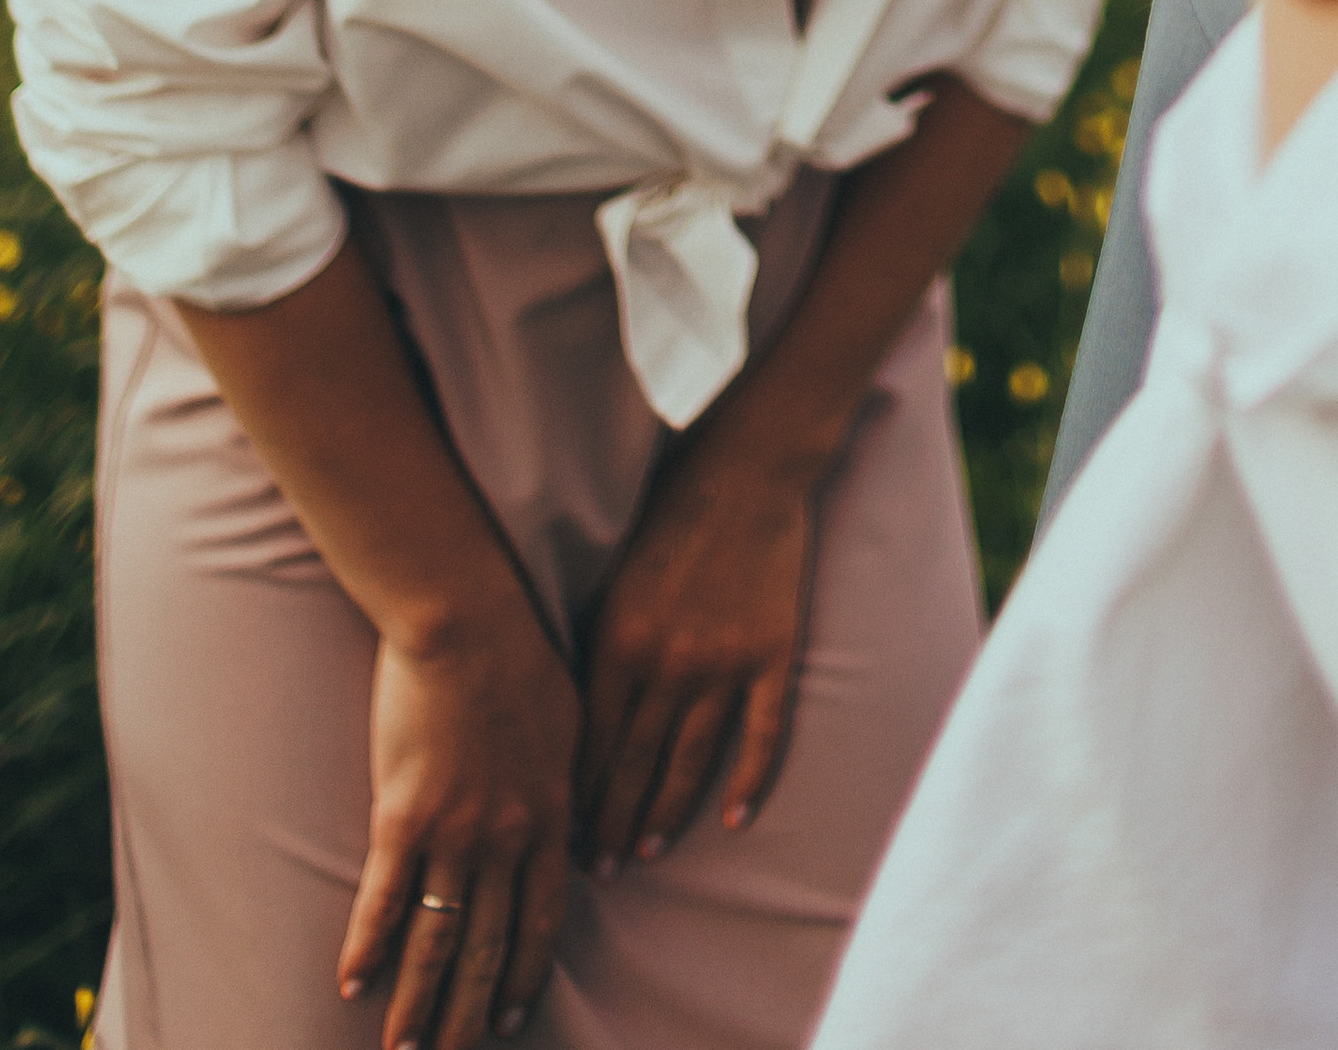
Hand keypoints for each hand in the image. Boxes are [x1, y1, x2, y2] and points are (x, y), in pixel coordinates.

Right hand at [338, 597, 578, 1049]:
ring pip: (437, 939)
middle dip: (470, 1012)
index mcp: (550, 816)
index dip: (526, 973)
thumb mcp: (570, 720)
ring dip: (418, 1002)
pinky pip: (383, 898)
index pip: (541, 919)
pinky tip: (350, 985)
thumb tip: (571, 818)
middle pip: (488, 946)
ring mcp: (454, 832)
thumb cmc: (522, 654)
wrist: (467, 620)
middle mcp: (506, 839)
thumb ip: (567, 780)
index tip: (516, 1017)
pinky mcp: (401, 815)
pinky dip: (367, 947)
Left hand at [576, 426, 817, 869]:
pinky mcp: (772, 655)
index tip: (564, 834)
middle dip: (611, 821)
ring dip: (665, 813)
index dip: (578, 795)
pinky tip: (733, 818)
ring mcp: (725, 663)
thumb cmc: (671, 511)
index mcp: (620, 643)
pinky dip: (747, 781)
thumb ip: (600, 645)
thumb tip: (572, 712)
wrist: (748, 467)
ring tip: (646, 852)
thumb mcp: (615, 577)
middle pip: (636, 764)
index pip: (592, 743)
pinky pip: (761, 734)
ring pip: (690, 759)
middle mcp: (669, 664)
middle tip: (598, 870)